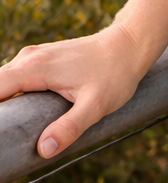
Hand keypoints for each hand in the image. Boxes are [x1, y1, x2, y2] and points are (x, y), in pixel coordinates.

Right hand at [0, 24, 148, 159]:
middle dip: (0, 111)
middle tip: (9, 136)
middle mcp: (29, 58)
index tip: (3, 130)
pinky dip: (12, 94)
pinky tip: (23, 112)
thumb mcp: (97, 105)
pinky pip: (15, 78)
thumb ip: (70, 127)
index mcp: (35, 68)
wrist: (130, 43)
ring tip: (14, 128)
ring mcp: (35, 56)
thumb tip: (43, 149)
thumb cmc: (116, 73)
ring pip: (4, 82)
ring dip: (4, 103)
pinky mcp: (42, 59)